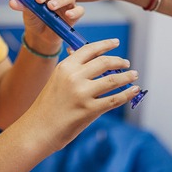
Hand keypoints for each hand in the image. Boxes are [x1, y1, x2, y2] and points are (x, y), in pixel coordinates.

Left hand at [8, 0, 83, 53]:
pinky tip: (68, 15)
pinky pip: (79, 10)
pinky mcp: (74, 13)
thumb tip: (13, 1)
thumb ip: (21, 3)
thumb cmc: (33, 15)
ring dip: (60, 0)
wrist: (40, 35)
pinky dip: (75, 12)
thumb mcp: (25, 9)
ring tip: (50, 6)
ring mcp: (67, 0)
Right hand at [22, 39, 140, 152]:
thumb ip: (73, 69)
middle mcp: (74, 77)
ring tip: (134, 75)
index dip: (106, 44)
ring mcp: (82, 94)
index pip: (89, 49)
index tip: (115, 43)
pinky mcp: (89, 110)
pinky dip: (127, 94)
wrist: (38, 129)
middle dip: (119, 61)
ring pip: (112, 80)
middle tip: (126, 63)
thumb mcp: (56, 80)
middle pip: (104, 62)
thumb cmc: (48, 105)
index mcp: (65, 66)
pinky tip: (134, 90)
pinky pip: (114, 99)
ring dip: (127, 76)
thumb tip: (92, 59)